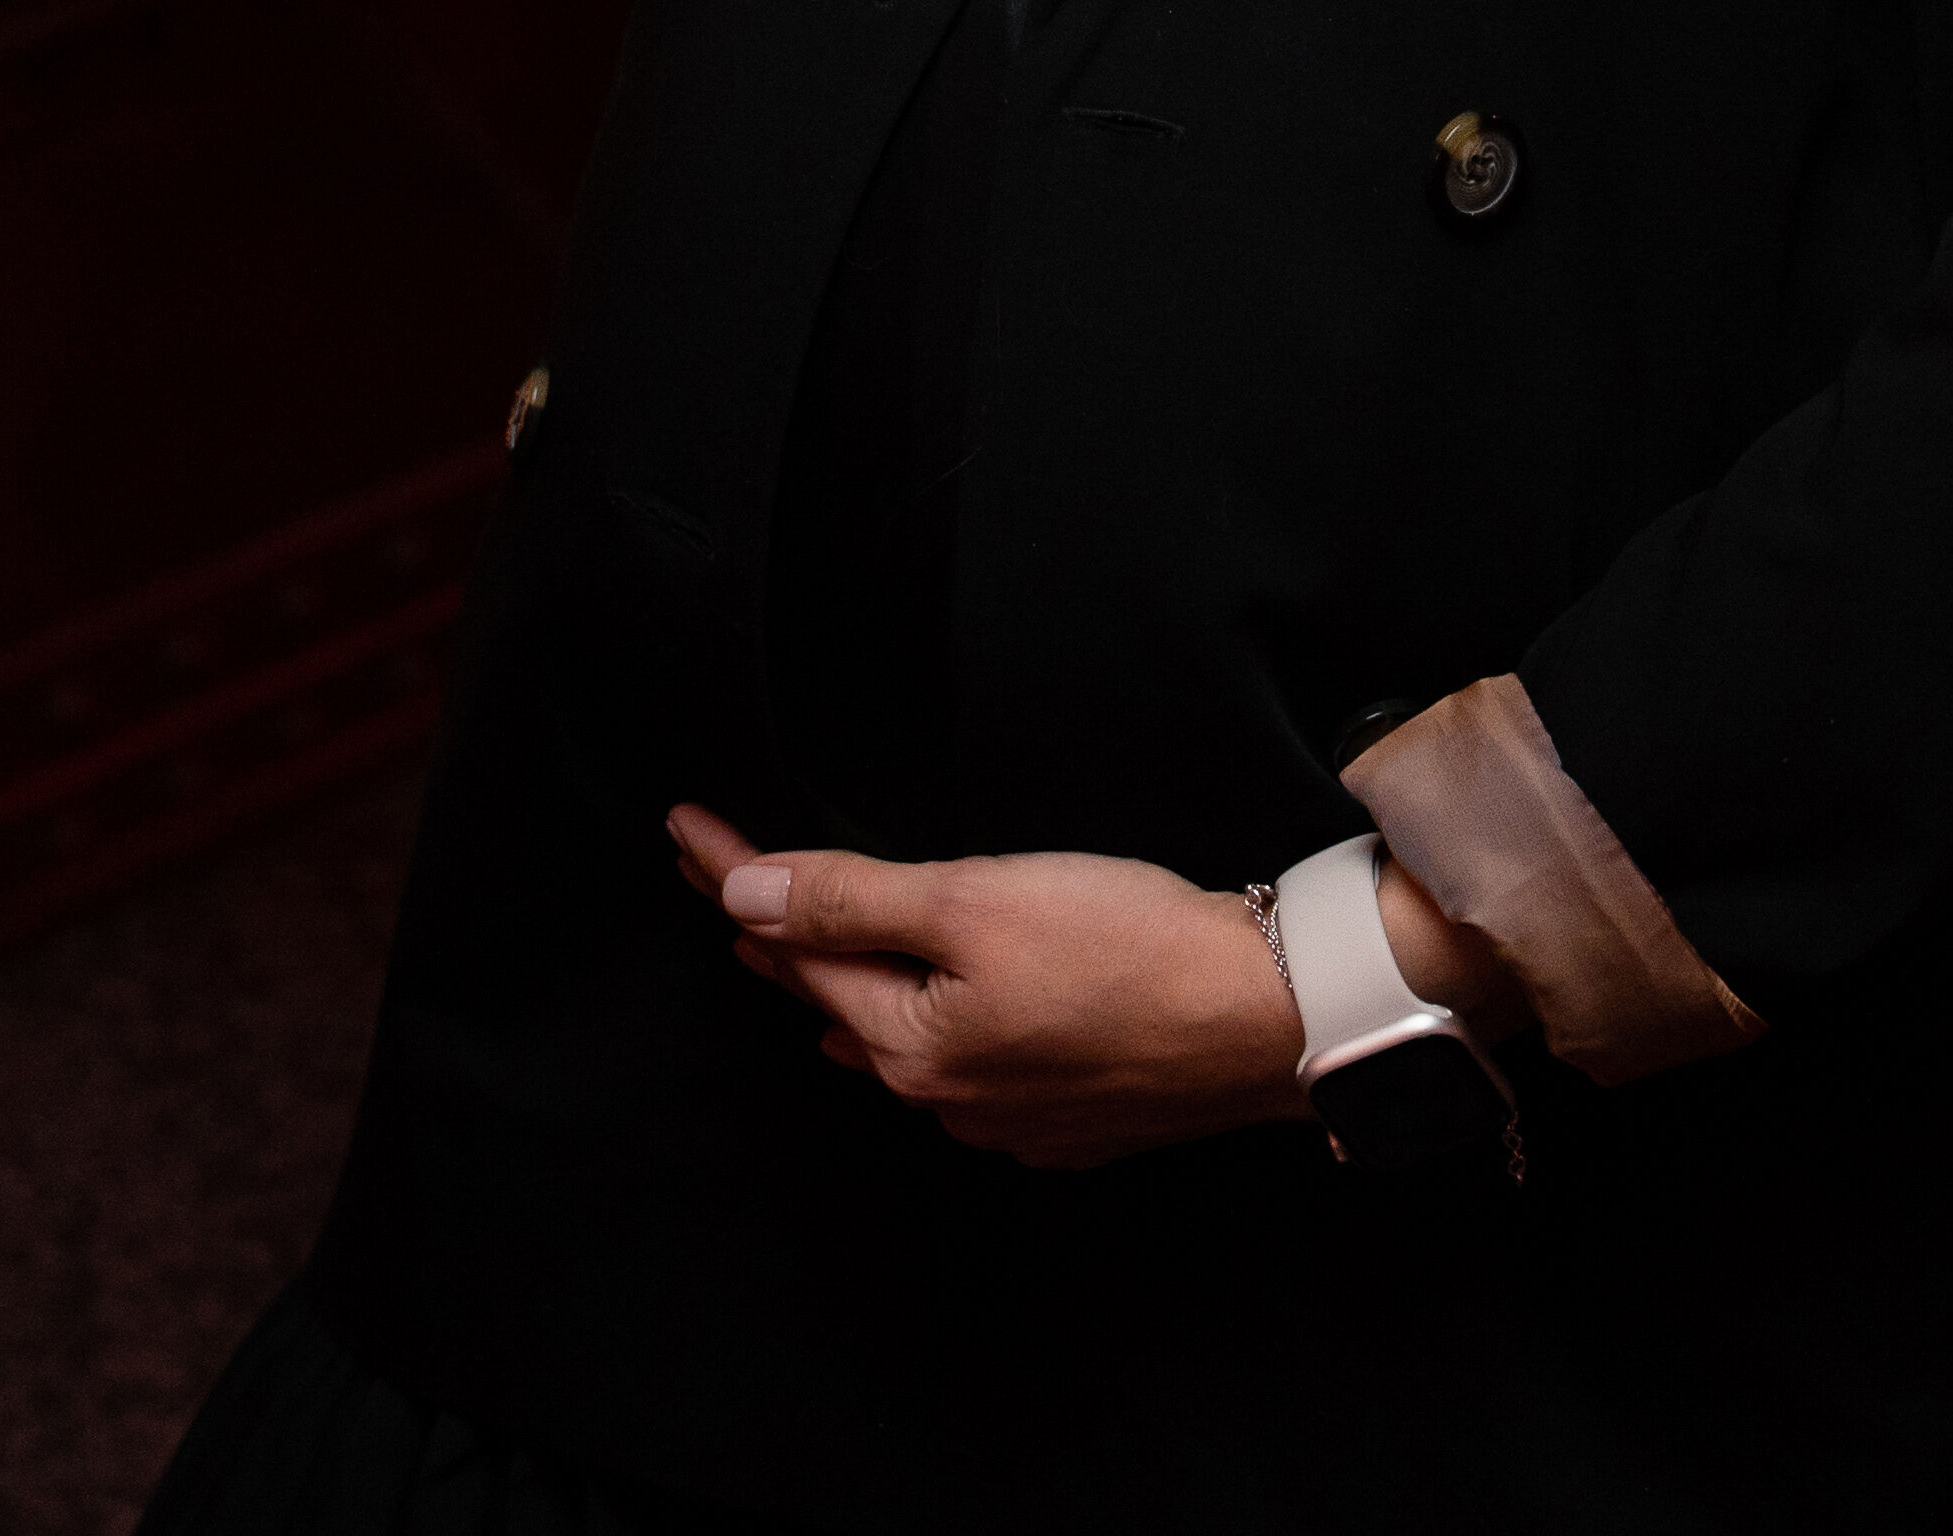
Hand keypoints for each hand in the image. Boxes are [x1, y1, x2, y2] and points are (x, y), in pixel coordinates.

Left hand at [668, 802, 1310, 1165]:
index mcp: (911, 1042)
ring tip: (796, 962)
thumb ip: (850, 900)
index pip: (791, 950)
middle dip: (776, 940)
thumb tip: (739, 897)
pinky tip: (928, 1022)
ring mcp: (1011, 1118)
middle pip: (838, 1003)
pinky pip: (968, 1073)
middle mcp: (948, 1097)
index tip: (680, 834)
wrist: (1272, 1016)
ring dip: (847, 994)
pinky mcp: (1071, 1117)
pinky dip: (930, 1032)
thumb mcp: (974, 899)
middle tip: (719, 887)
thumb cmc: (1128, 947)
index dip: (730, 880)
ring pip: (901, 1046)